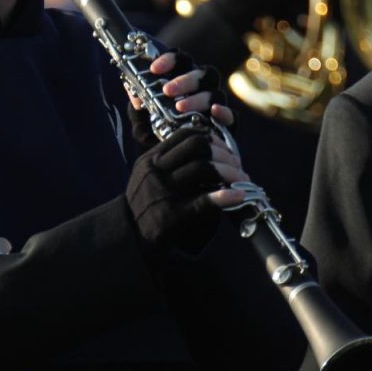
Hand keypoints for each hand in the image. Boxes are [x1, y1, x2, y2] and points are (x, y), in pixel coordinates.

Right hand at [126, 128, 237, 255]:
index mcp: (151, 159)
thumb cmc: (143, 204)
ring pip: (203, 168)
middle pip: (197, 146)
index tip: (223, 148)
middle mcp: (156, 171)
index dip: (210, 137)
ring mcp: (164, 191)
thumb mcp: (147, 176)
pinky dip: (225, 196)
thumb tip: (203, 146)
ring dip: (230, 171)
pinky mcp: (172, 214)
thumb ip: (168, 161)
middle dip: (223, 152)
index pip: (185, 135)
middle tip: (237, 163)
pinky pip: (203, 200)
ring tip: (242, 179)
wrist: (129, 236)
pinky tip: (238, 196)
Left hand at [127, 50, 235, 142]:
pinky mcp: (226, 127)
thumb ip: (138, 111)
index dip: (169, 60)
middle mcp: (202, 92)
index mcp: (183, 83)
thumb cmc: (159, 142)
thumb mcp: (143, 126)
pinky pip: (231, 115)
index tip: (153, 69)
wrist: (173, 171)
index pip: (181, 62)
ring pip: (215, 93)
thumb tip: (135, 97)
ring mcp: (215, 108)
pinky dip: (224, 112)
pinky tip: (213, 112)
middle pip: (203, 74)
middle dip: (185, 80)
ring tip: (180, 108)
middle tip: (167, 90)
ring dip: (198, 98)